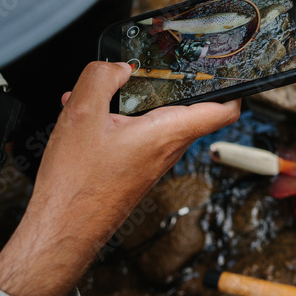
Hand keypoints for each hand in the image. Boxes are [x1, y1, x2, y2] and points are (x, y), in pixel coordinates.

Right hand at [0, 62, 240, 295]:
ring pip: (155, 120)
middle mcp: (168, 149)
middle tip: (144, 71)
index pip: (223, 111)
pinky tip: (87, 119)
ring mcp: (154, 162)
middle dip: (164, 85)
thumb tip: (117, 67)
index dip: (232, 87)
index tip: (227, 71)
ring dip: (130, 104)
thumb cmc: (77, 184)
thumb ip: (101, 79)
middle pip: (186, 108)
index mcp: (168, 133)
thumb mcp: (81, 114)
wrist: (63, 228)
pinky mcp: (138, 170)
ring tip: (96, 96)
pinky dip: (117, 122)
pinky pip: (137, 136)